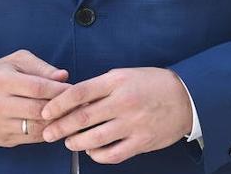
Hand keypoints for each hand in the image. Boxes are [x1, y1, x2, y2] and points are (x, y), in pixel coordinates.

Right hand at [0, 49, 71, 146]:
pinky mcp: (2, 138)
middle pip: (38, 110)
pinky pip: (31, 138)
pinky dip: (46, 132)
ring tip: (69, 116)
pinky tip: (54, 124)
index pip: (37, 87)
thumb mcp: (15, 62)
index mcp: (2, 80)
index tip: (73, 90)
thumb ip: (41, 67)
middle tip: (77, 105)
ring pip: (36, 128)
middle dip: (60, 108)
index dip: (58, 90)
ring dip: (56, 123)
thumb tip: (63, 76)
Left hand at [39, 67, 191, 163]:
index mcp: (116, 82)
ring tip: (68, 142)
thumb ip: (100, 87)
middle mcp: (123, 102)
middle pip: (82, 117)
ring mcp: (133, 124)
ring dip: (76, 142)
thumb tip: (72, 99)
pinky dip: (98, 155)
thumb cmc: (150, 84)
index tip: (45, 112)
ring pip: (95, 138)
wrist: (185, 97)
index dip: (58, 104)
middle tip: (48, 133)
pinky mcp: (142, 142)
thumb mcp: (124, 76)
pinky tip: (91, 151)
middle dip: (60, 127)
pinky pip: (113, 154)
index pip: (79, 92)